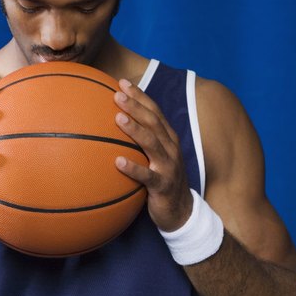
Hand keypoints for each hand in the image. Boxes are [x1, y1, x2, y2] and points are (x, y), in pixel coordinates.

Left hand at [113, 79, 193, 231]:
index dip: (140, 96)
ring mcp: (168, 166)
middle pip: (153, 122)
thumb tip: (114, 126)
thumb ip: (141, 142)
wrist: (181, 212)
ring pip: (152, 143)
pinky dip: (132, 168)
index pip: (154, 112)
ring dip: (135, 130)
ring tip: (118, 118)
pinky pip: (146, 176)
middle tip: (117, 94)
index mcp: (168, 139)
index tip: (122, 82)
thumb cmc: (161, 181)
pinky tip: (117, 162)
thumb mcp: (154, 158)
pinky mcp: (162, 186)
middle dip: (136, 106)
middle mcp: (170, 148)